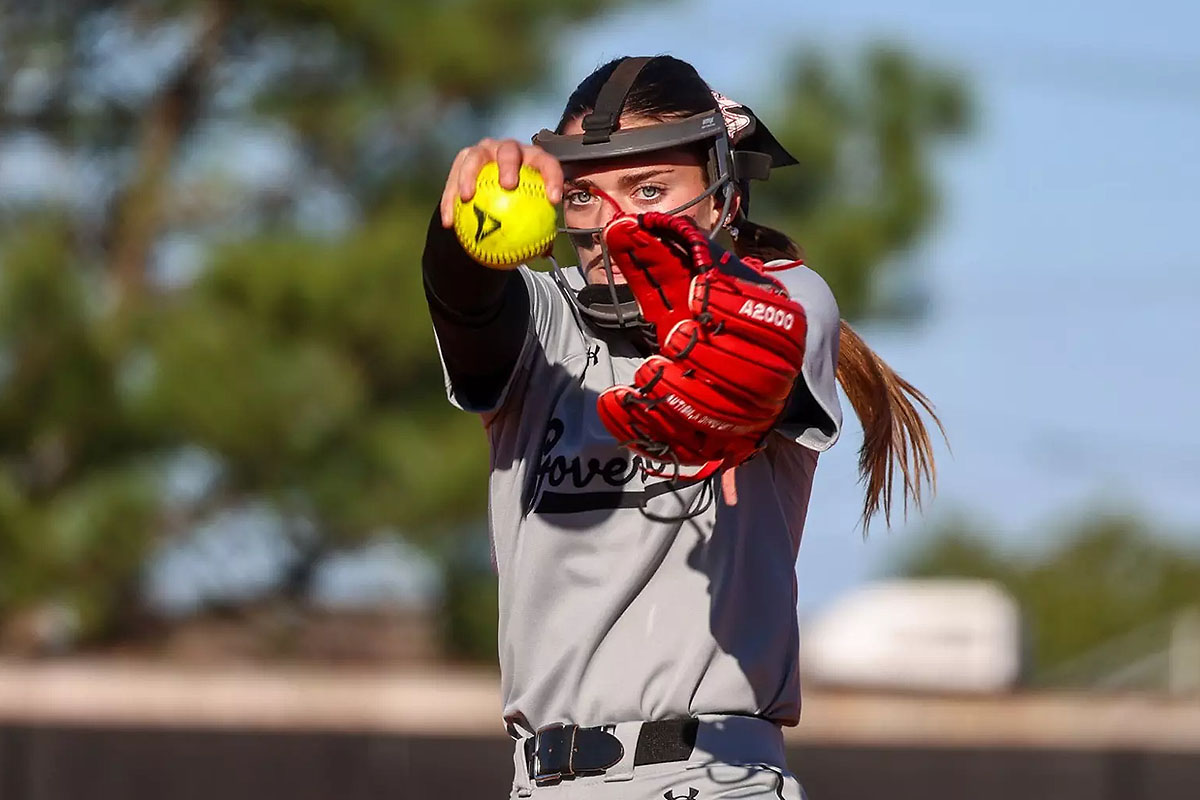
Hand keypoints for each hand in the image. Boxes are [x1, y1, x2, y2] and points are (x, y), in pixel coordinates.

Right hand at [439, 138, 563, 228]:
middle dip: (508, 165)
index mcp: (532, 160)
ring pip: (476, 157)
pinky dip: (450, 199)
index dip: (552, 177)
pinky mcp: (464, 157)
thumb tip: (544, 252)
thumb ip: (538, 229)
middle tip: (508, 185)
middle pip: (509, 151)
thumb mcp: (530, 215)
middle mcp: (509, 150)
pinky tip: (449, 221)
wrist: (492, 192)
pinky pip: (454, 177)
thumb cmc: (517, 203)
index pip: (546, 163)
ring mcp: (485, 151)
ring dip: (469, 176)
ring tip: (467, 197)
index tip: (552, 199)